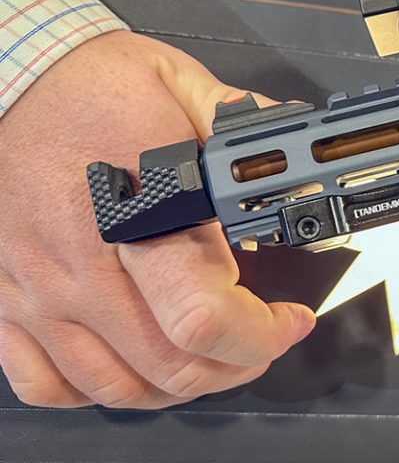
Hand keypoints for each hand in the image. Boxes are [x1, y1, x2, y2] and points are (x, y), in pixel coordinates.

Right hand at [0, 31, 314, 407]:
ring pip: (116, 387)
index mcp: (140, 208)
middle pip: (170, 366)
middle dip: (236, 366)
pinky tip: (132, 366)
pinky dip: (98, 392)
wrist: (6, 79)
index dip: (263, 335)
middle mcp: (84, 260)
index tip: (290, 320)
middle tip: (260, 341)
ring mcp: (39, 289)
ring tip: (210, 359)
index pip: (204, 315)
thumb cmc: (88, 84)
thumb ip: (244, 124)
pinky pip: (46, 383)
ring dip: (180, 386)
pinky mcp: (7, 300)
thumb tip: (295, 141)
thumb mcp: (181, 86)